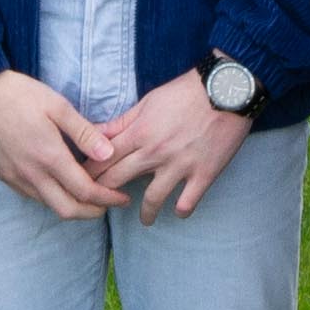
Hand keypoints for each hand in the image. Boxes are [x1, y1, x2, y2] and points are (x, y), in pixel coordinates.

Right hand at [0, 68, 119, 221]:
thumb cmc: (19, 94)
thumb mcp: (57, 106)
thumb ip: (84, 132)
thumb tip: (109, 153)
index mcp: (49, 156)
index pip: (85, 191)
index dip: (108, 198)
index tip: (122, 196)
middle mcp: (31, 174)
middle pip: (68, 210)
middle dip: (93, 212)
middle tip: (109, 203)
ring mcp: (15, 178)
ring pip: (49, 205)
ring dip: (72, 206)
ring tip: (89, 194)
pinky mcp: (3, 175)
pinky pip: (32, 196)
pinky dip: (52, 197)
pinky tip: (60, 184)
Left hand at [92, 72, 251, 218]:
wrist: (227, 90)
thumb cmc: (186, 92)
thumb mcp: (149, 102)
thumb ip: (122, 122)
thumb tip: (95, 133)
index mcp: (140, 133)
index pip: (104, 159)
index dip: (89, 173)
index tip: (82, 182)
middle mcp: (155, 152)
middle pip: (119, 180)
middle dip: (104, 194)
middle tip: (102, 205)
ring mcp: (180, 165)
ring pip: (153, 199)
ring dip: (146, 213)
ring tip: (145, 219)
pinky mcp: (203, 174)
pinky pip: (187, 202)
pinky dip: (181, 210)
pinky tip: (178, 210)